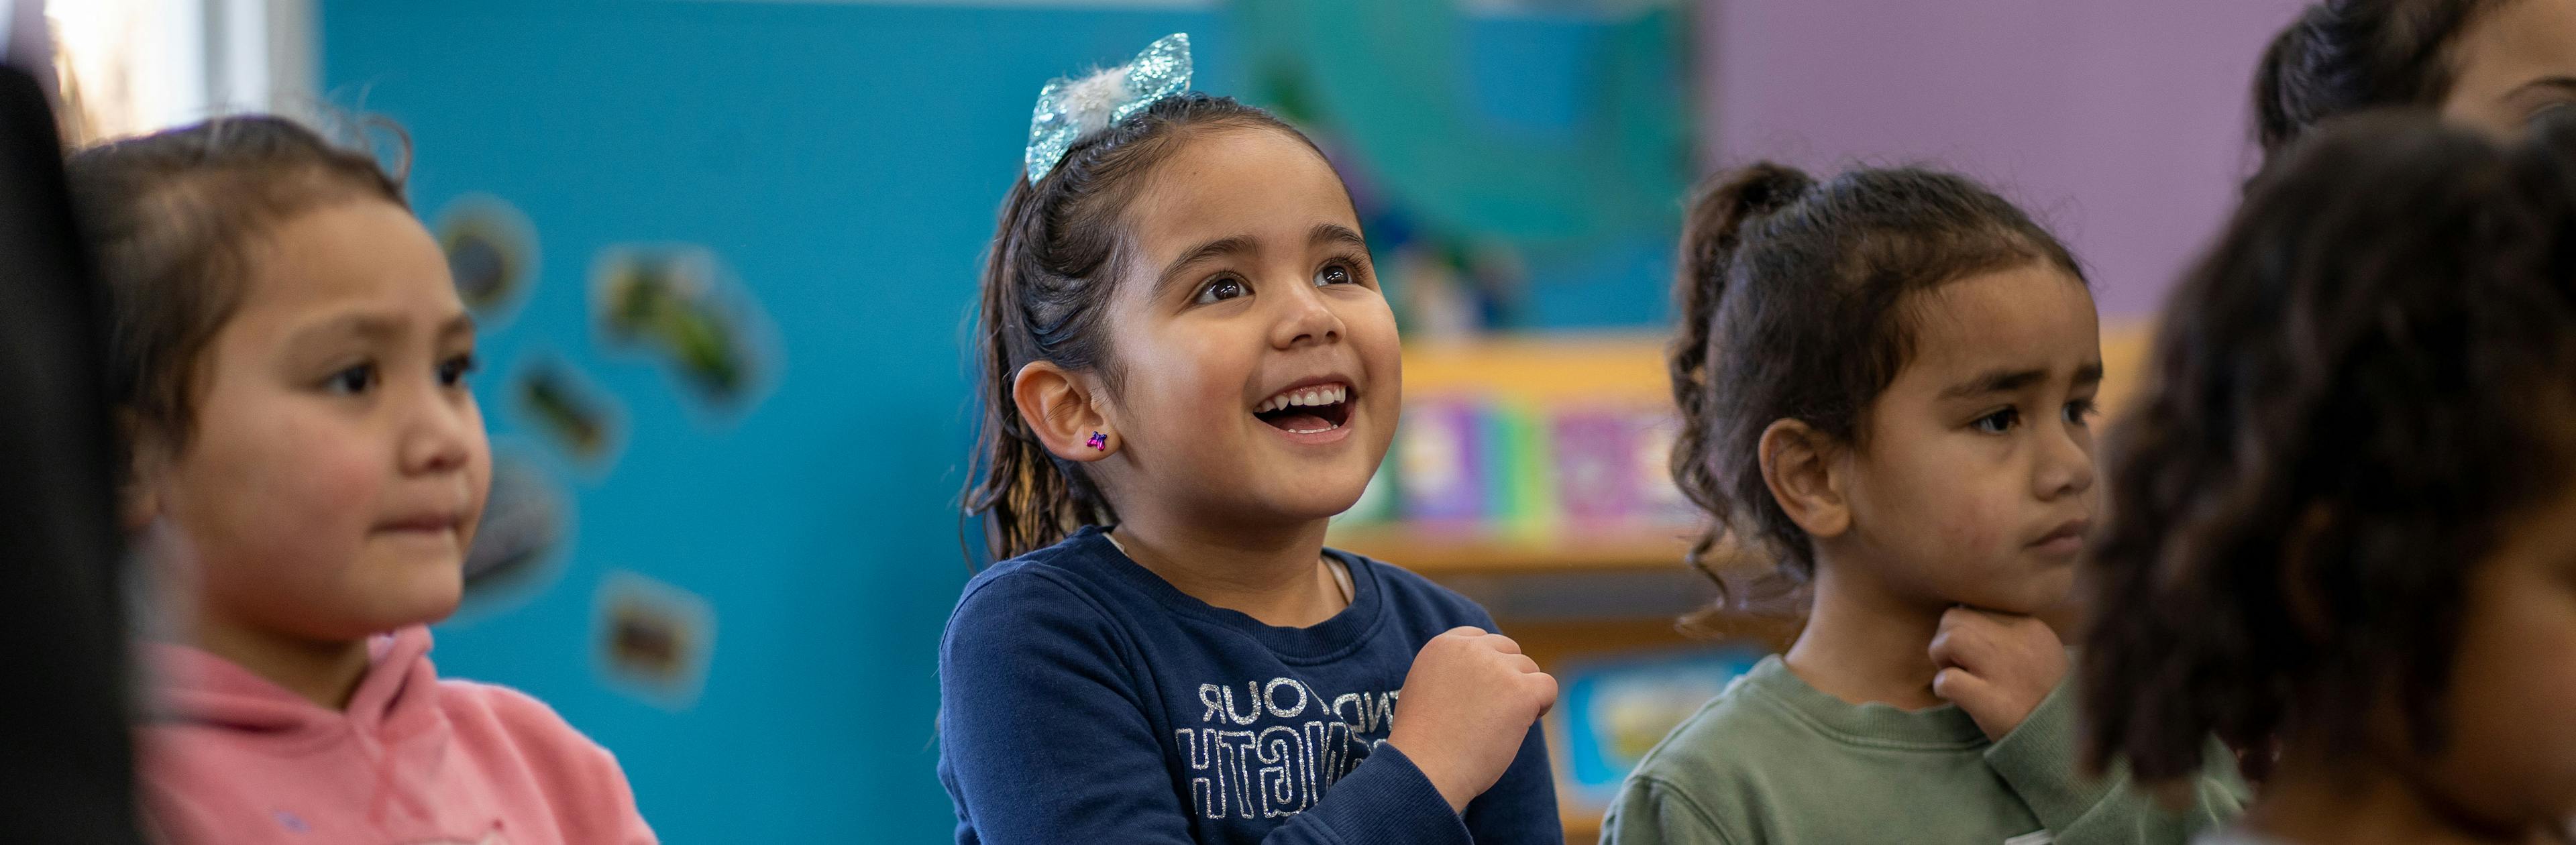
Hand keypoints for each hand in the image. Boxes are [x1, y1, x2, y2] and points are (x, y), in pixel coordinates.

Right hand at [1386, 626, 1557, 811]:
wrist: (1426, 768)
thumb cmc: (1424, 744)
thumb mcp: (1425, 691)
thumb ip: (1452, 673)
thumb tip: (1483, 677)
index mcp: (1443, 645)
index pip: (1479, 638)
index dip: (1488, 664)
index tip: (1482, 692)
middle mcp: (1470, 649)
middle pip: (1508, 651)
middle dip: (1507, 678)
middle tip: (1492, 713)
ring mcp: (1497, 667)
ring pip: (1529, 669)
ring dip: (1521, 695)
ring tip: (1498, 726)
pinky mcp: (1521, 690)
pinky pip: (1547, 686)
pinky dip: (1542, 704)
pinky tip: (1522, 723)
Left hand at [1928, 606, 2067, 741]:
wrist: (2060, 736)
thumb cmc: (2041, 693)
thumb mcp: (2038, 650)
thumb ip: (2007, 630)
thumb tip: (1961, 612)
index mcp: (2030, 626)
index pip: (1976, 606)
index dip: (1965, 627)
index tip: (1972, 650)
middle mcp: (2019, 643)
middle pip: (1955, 616)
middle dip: (1944, 637)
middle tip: (1956, 662)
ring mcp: (2005, 672)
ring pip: (1950, 639)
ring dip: (1940, 657)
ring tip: (1956, 674)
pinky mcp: (1993, 702)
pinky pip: (1948, 680)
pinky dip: (1943, 687)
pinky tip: (1956, 697)